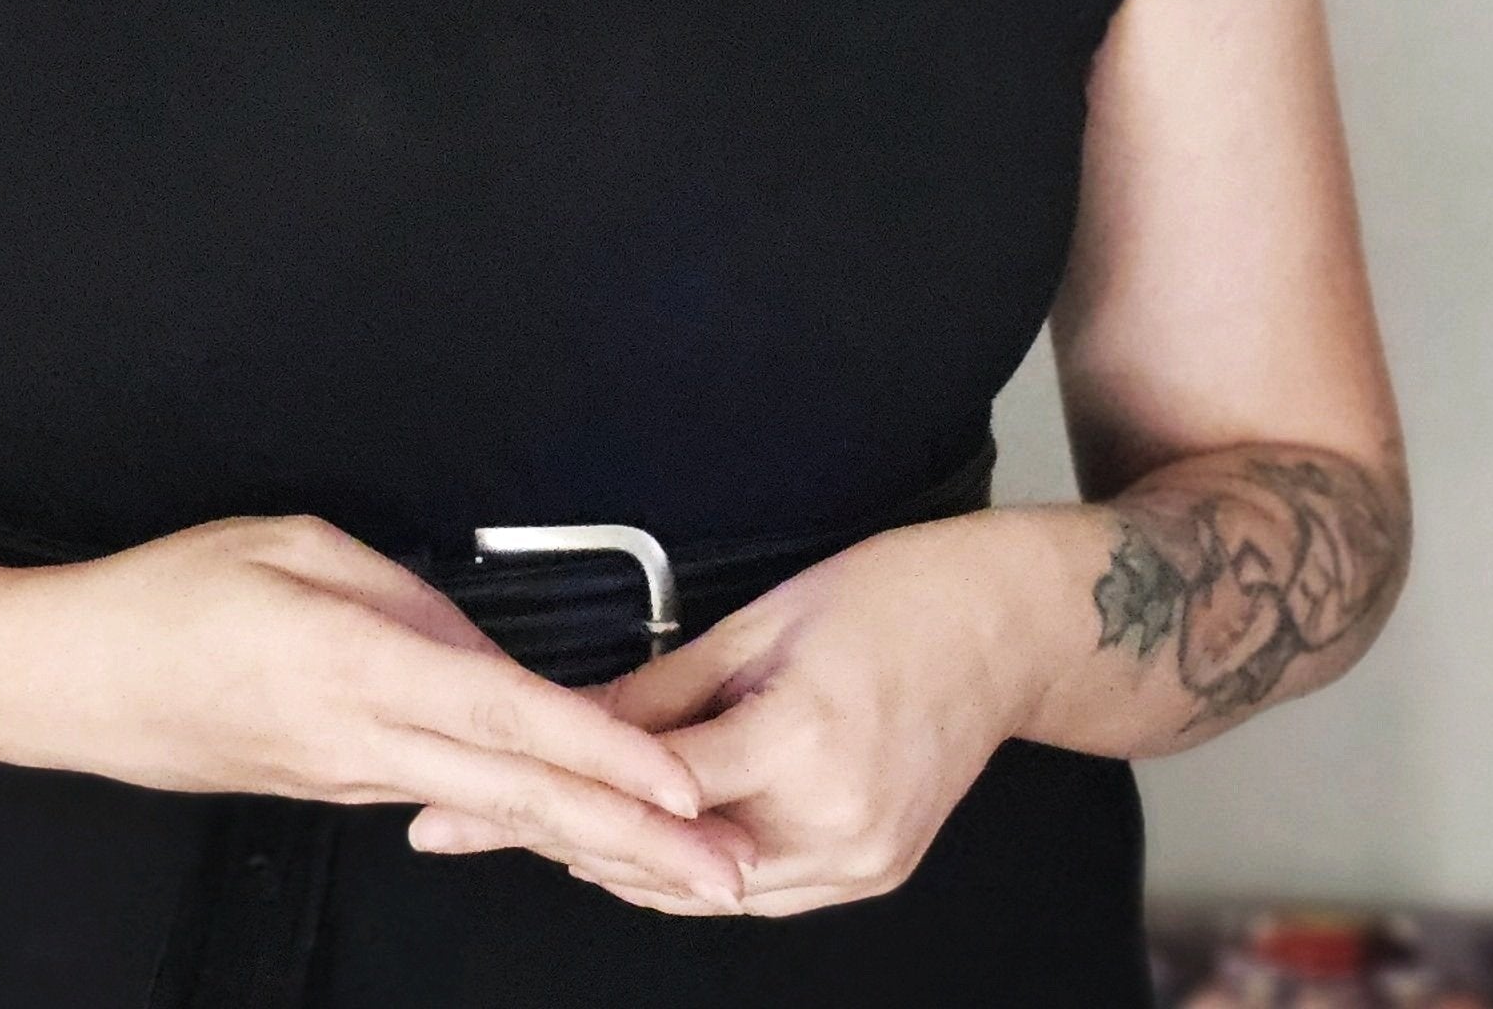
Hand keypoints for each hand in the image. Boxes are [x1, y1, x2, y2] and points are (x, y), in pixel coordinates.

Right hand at [0, 510, 752, 906]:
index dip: (601, 754)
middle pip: (523, 798)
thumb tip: (473, 637)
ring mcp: (351, 779)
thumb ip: (400, 589)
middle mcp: (364, 743)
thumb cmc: (165, 596)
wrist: (69, 680)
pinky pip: (452, 802)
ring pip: (497, 814)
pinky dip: (530, 822)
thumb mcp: (291, 543)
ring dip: (598, 843)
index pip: (505, 718)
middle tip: (726, 871)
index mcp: (355, 668)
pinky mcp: (337, 787)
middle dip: (636, 841)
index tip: (679, 782)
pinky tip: (583, 834)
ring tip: (685, 868)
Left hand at [404, 515, 1043, 915]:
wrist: (1009, 626)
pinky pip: (759, 893)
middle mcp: (834, 821)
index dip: (557, 793)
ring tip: (544, 837)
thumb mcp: (762, 621)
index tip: (483, 795)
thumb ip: (663, 689)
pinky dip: (696, 876)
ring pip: (711, 895)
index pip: (650, 791)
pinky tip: (644, 849)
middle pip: (672, 865)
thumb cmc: (896, 596)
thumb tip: (573, 721)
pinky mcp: (873, 872)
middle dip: (574, 846)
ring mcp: (860, 861)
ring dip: (630, 871)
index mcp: (803, 742)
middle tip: (486, 823)